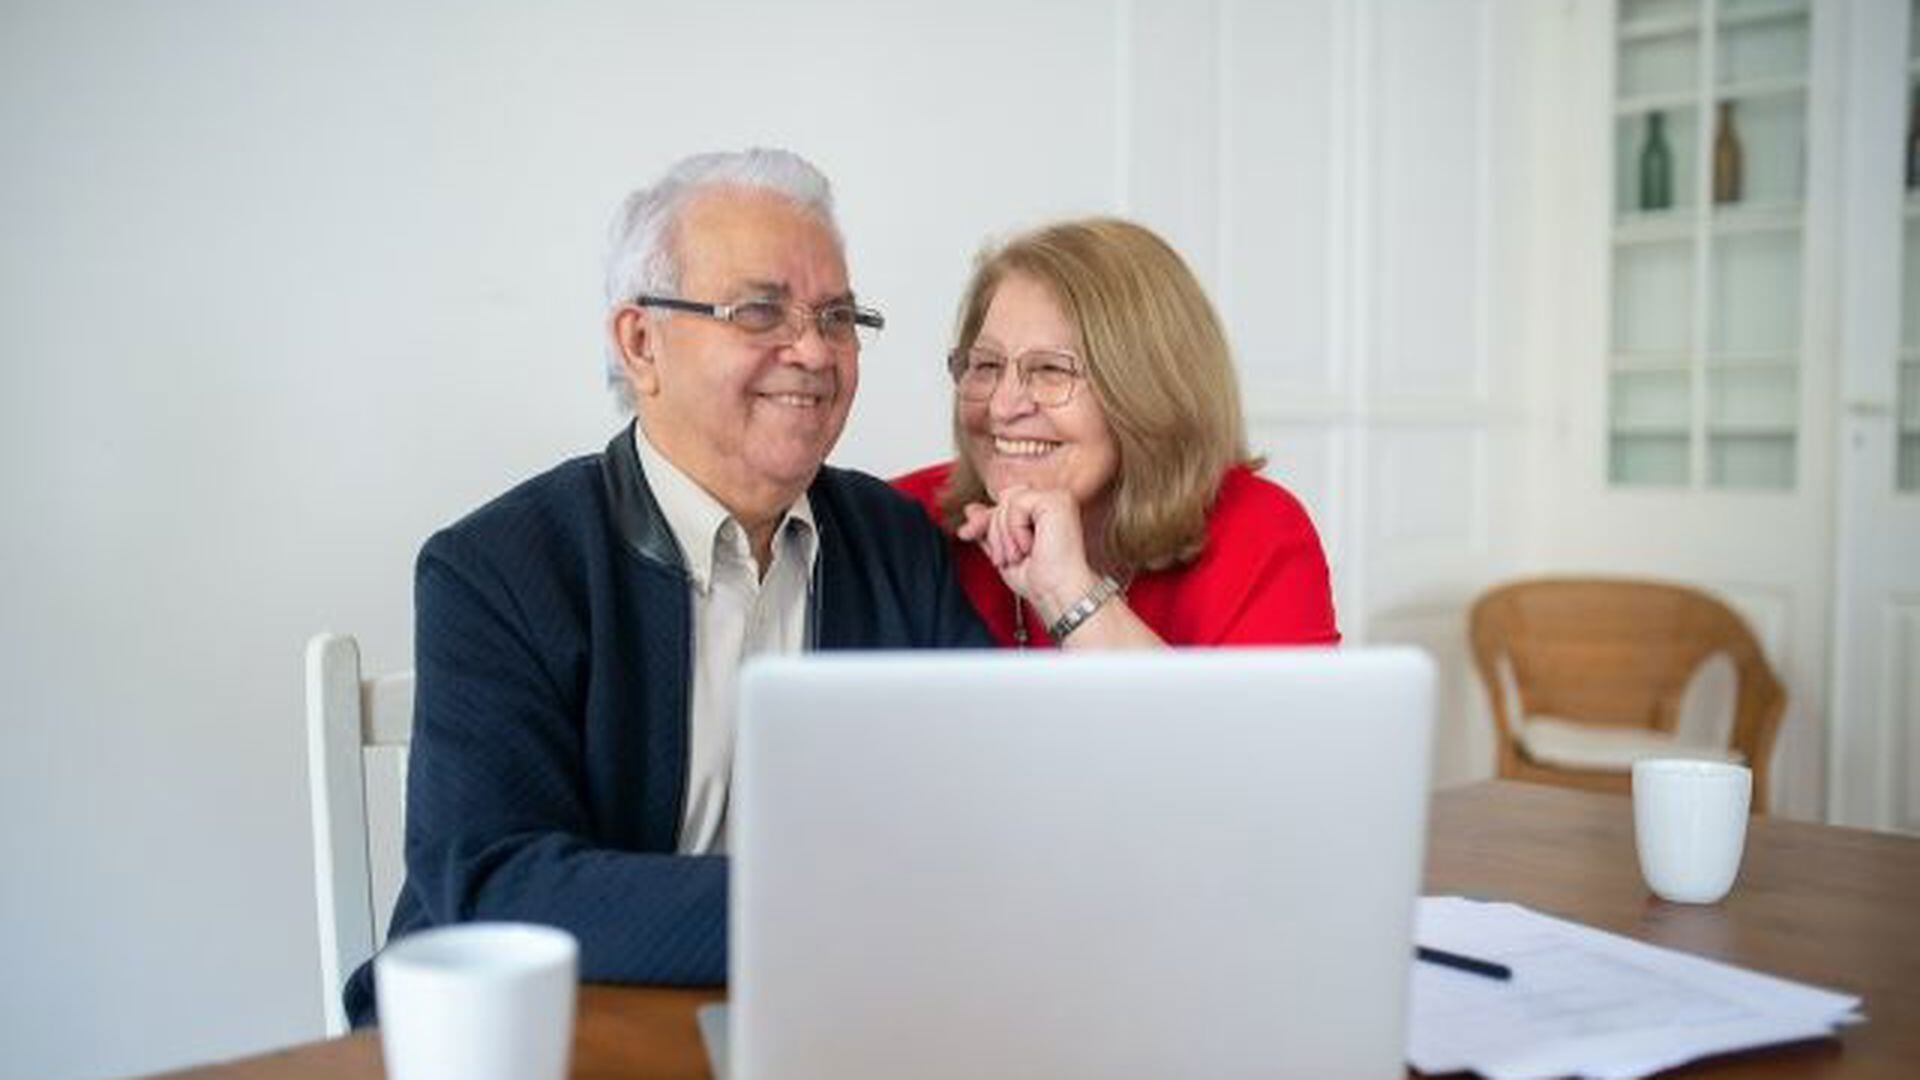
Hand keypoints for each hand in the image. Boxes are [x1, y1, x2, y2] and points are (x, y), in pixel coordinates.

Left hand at [955, 485, 1101, 624]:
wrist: (1056, 594)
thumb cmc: (1040, 581)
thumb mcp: (1003, 551)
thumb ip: (988, 529)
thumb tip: (970, 509)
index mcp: (1044, 512)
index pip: (1005, 501)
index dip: (987, 520)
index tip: (967, 534)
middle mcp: (1053, 502)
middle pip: (1003, 498)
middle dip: (995, 530)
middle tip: (1009, 557)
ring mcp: (1057, 499)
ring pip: (1007, 500)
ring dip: (1005, 534)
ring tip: (1020, 555)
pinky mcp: (1057, 501)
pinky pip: (1017, 504)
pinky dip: (1016, 529)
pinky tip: (1030, 546)